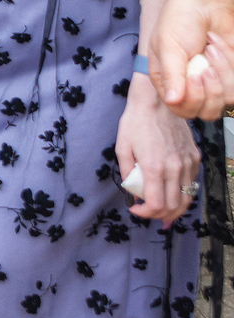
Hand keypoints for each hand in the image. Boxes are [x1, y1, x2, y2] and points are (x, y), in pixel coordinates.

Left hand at [117, 77, 202, 221]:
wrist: (157, 102)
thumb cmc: (135, 122)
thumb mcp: (122, 148)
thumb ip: (128, 173)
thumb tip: (133, 192)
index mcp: (155, 168)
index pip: (156, 204)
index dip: (144, 213)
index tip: (135, 210)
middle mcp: (175, 169)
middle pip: (173, 206)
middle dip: (159, 215)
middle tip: (148, 214)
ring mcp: (188, 164)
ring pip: (187, 198)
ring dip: (175, 210)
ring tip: (163, 213)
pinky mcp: (195, 157)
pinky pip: (191, 183)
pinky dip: (183, 193)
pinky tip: (172, 193)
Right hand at [155, 0, 233, 118]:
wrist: (207, 3)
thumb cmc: (179, 20)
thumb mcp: (168, 46)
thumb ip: (171, 75)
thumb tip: (173, 100)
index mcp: (169, 82)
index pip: (181, 108)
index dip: (192, 98)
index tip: (195, 76)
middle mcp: (190, 86)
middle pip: (206, 111)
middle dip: (211, 87)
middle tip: (205, 64)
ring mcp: (212, 83)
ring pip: (227, 99)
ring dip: (223, 69)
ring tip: (212, 46)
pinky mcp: (231, 76)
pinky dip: (231, 62)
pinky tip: (220, 45)